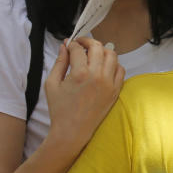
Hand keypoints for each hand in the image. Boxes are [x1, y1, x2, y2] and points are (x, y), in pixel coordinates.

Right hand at [44, 37, 124, 152]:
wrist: (72, 131)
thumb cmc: (59, 109)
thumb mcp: (52, 84)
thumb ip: (59, 62)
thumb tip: (64, 46)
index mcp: (79, 74)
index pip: (78, 49)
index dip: (72, 44)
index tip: (69, 44)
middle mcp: (97, 76)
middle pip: (98, 47)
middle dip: (88, 41)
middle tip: (81, 43)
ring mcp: (109, 83)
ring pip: (112, 55)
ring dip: (102, 50)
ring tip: (92, 53)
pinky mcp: (116, 90)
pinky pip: (120, 69)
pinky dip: (113, 64)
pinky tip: (103, 66)